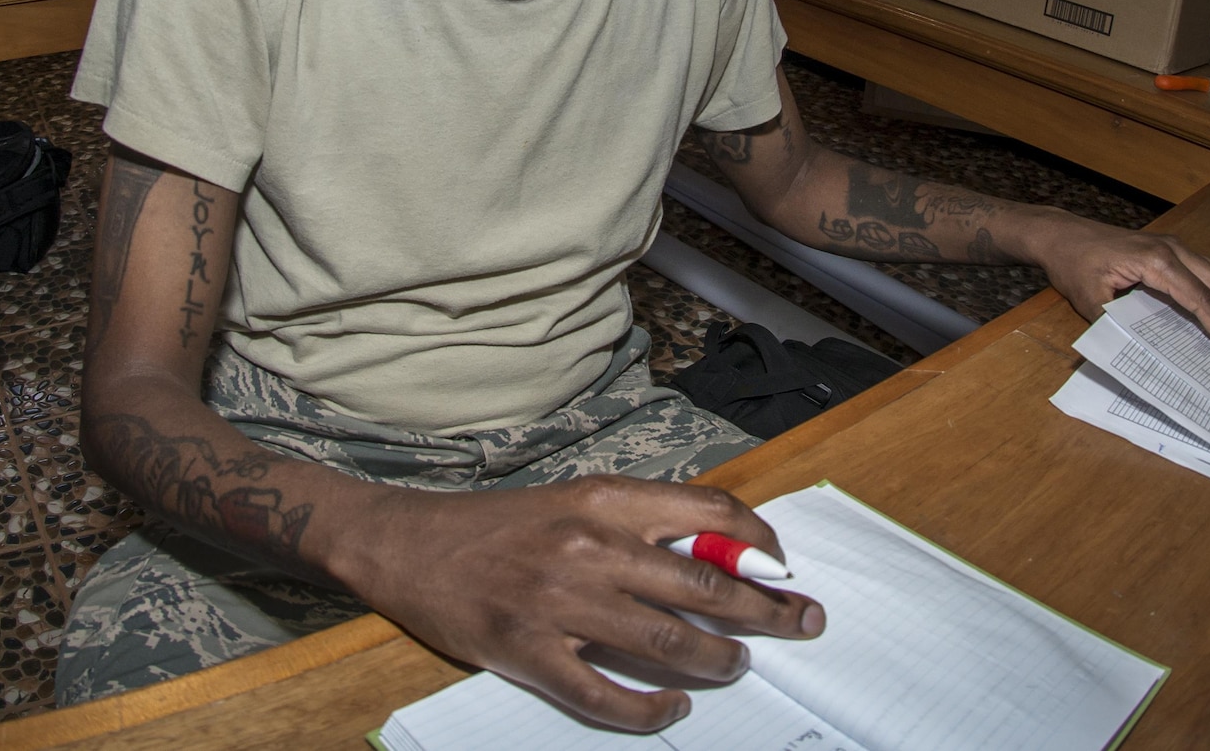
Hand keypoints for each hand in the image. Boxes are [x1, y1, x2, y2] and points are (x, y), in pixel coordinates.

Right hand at [329, 475, 825, 730]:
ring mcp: (559, 601)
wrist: (409, 544)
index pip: (709, 511)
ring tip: (734, 665)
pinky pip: (606, 694)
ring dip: (716, 659)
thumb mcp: (572, 502)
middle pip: (704, 583)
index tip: (782, 565)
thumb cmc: (497, 526)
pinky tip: (671, 709)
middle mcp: (589, 545)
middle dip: (765, 610)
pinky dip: (650, 710)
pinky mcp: (529, 650)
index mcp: (603, 499)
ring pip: (668, 641)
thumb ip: (636, 522)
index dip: (759, 540)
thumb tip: (716, 554)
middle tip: (801, 623)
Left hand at [1022, 210, 1209, 360]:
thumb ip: (1121, 325)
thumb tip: (1148, 353)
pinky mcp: (1169, 247)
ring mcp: (1173, 245)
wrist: (1062, 235)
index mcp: (1156, 262)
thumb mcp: (1091, 301)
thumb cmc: (1074, 265)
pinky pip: (1207, 266)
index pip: (1198, 299)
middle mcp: (1172, 249)